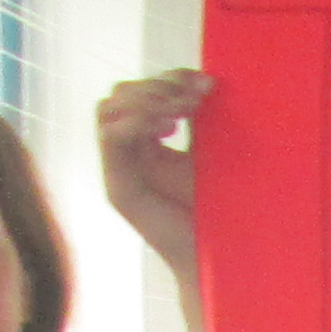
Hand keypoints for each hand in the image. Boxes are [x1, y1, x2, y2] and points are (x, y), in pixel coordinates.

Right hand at [96, 69, 206, 269]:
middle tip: (193, 98)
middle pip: (120, 94)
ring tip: (181, 111)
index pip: (142, 90)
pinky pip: (111, 137)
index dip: (170, 77)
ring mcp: (119, 170)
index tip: (206, 83)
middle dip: (157, 85)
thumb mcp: (213, 152)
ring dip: (146, 100)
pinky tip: (168, 128)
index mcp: (148, 140)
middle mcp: (128, 153)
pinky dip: (137, 122)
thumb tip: (208, 79)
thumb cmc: (222, 207)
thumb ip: (202, 118)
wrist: (221, 254)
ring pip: (108, 110)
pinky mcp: (118, 188)